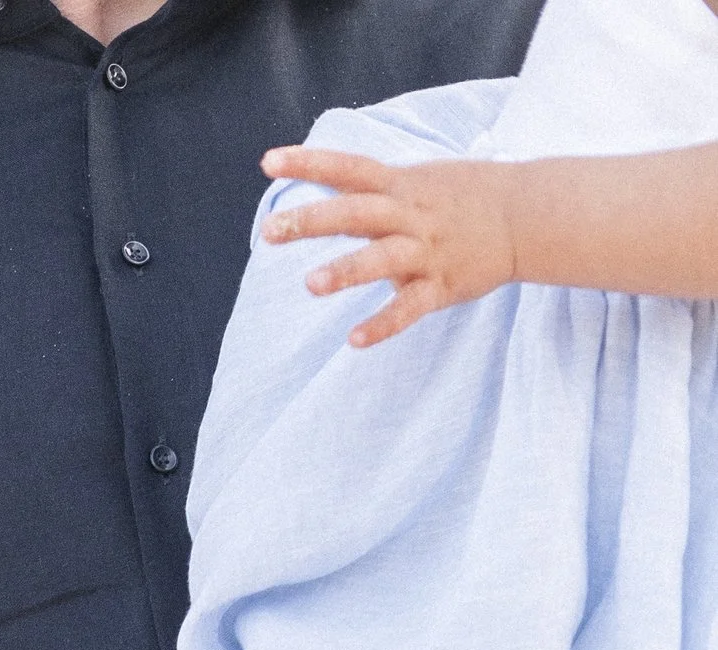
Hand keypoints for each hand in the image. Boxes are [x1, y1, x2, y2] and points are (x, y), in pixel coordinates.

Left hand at [260, 144, 517, 344]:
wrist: (527, 214)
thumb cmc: (464, 197)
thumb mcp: (418, 181)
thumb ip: (373, 192)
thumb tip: (328, 194)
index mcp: (401, 186)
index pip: (349, 167)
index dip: (309, 162)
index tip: (268, 162)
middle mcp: (409, 214)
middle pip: (356, 213)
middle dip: (312, 220)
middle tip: (269, 231)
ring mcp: (426, 250)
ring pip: (382, 259)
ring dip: (346, 270)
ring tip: (310, 285)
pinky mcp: (441, 285)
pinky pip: (409, 308)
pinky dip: (383, 325)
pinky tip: (354, 340)